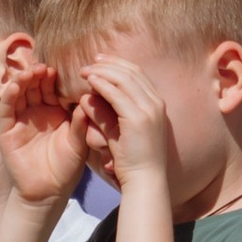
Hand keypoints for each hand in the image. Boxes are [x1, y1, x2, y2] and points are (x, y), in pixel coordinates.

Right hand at [0, 41, 87, 203]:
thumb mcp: (78, 142)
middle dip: (38, 74)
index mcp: (55, 112)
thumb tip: (89, 99)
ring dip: (23, 80)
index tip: (60, 68)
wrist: (49, 192)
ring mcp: (20, 120)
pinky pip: (6, 109)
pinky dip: (9, 96)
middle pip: (34, 86)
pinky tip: (15, 86)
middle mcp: (36, 112)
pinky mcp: (6, 130)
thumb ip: (81, 123)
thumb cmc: (67, 168)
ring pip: (19, 93)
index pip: (52, 88)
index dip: (54, 77)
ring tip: (31, 72)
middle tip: (45, 67)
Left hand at [73, 52, 172, 191]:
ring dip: (102, 71)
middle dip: (109, 63)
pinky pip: (117, 94)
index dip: (118, 64)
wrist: (145, 180)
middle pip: (132, 71)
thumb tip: (88, 97)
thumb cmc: (132, 160)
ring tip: (85, 71)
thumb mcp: (119, 131)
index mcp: (156, 104)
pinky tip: (89, 81)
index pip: (138, 74)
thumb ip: (106, 113)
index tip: (100, 61)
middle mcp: (156, 103)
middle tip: (90, 62)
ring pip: (124, 79)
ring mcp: (149, 110)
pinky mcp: (138, 119)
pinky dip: (102, 84)